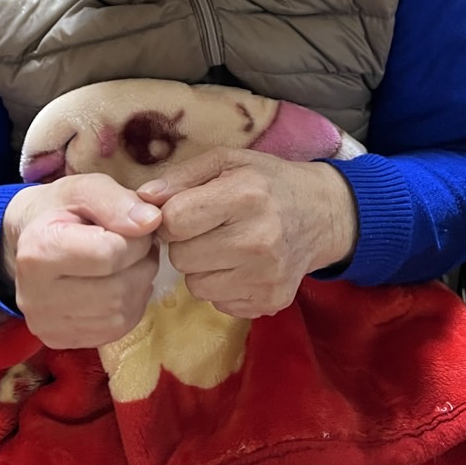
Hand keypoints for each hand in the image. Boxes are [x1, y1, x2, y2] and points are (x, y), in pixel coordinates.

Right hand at [0, 174, 161, 349]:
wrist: (31, 239)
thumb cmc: (61, 209)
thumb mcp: (86, 188)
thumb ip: (118, 201)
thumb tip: (151, 222)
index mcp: (39, 250)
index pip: (110, 255)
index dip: (137, 239)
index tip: (134, 226)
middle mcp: (36, 296)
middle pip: (118, 290)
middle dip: (141, 264)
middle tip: (136, 245)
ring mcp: (46, 325)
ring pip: (121, 314)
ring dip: (138, 285)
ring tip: (128, 262)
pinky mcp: (60, 342)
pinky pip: (116, 331)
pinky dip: (129, 306)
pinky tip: (119, 283)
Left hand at [137, 150, 357, 318]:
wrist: (322, 213)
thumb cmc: (268, 181)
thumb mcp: (228, 161)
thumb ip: (182, 176)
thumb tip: (142, 198)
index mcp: (245, 196)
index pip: (175, 221)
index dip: (171, 216)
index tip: (185, 210)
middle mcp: (258, 239)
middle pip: (181, 257)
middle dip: (186, 243)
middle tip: (208, 228)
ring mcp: (266, 276)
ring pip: (195, 285)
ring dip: (202, 267)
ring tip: (225, 246)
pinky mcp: (270, 302)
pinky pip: (218, 303)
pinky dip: (222, 285)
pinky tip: (241, 265)